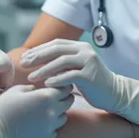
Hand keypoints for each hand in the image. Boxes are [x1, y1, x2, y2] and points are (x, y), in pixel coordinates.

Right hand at [0, 85, 73, 137]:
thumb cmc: (4, 106)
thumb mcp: (18, 89)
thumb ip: (33, 87)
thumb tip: (38, 88)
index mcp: (46, 96)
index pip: (65, 88)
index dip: (64, 84)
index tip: (59, 83)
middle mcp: (52, 111)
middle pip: (69, 102)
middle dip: (64, 96)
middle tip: (56, 95)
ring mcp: (50, 127)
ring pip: (64, 117)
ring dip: (59, 112)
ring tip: (47, 109)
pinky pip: (55, 130)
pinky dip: (51, 126)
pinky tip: (41, 122)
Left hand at [21, 39, 138, 125]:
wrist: (114, 93)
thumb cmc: (91, 82)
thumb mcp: (76, 68)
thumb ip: (63, 62)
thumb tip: (38, 60)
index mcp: (80, 46)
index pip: (56, 44)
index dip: (39, 50)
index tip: (26, 57)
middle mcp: (85, 50)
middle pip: (57, 49)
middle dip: (38, 56)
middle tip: (24, 64)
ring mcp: (89, 62)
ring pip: (62, 62)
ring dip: (44, 69)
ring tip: (31, 77)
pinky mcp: (91, 76)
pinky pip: (70, 76)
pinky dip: (57, 79)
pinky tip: (46, 84)